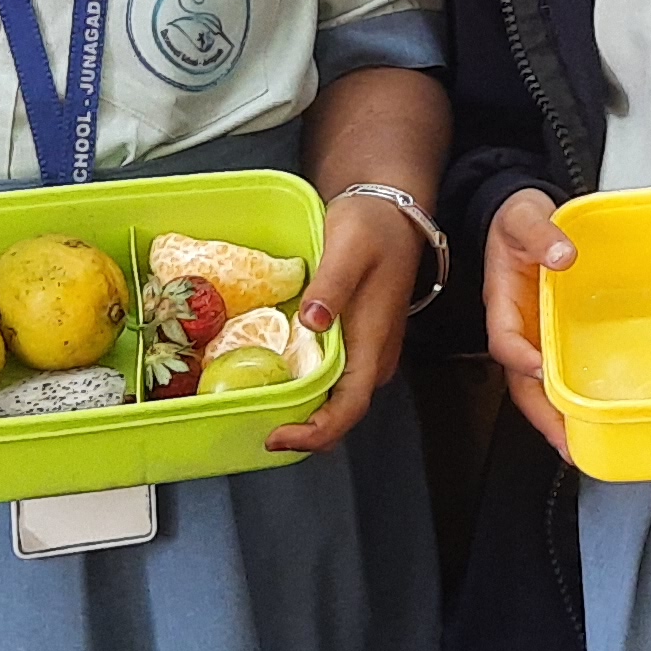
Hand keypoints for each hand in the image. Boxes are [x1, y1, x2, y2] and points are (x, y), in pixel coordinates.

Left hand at [268, 187, 422, 456]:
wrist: (392, 213)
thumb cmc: (373, 228)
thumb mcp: (349, 247)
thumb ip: (330, 285)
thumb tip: (311, 321)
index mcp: (373, 342)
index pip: (350, 407)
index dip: (315, 432)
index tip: (277, 436)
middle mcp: (374, 358)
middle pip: (340, 414)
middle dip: (301, 432)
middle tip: (257, 427)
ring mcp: (367, 354)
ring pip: (335, 402)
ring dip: (301, 414)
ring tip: (260, 409)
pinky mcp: (356, 345)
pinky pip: (331, 381)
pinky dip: (304, 390)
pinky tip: (275, 380)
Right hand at [482, 191, 572, 452]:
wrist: (522, 214)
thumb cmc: (518, 218)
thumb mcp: (526, 216)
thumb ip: (542, 234)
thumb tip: (563, 254)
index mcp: (502, 301)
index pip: (504, 338)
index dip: (520, 356)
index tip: (539, 369)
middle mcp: (516, 326)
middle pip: (520, 380)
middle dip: (540, 414)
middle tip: (565, 443)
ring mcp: (533, 335)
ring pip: (537, 386)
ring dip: (555, 417)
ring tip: (579, 446)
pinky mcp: (551, 335)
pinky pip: (556, 372)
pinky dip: (568, 397)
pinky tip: (589, 416)